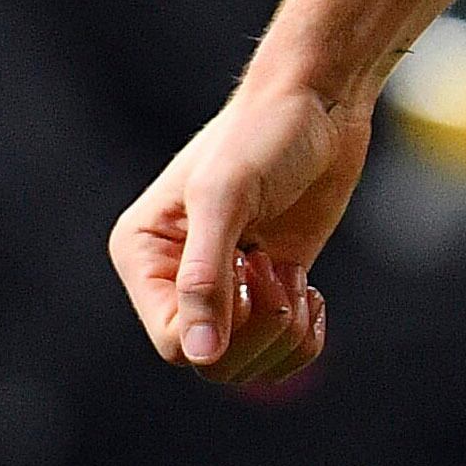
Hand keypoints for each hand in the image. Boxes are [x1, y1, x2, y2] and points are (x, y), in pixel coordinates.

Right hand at [108, 76, 373, 386]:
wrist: (321, 102)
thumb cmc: (263, 133)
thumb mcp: (225, 198)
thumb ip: (205, 277)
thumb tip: (199, 355)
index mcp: (144, 256)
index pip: (174, 341)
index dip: (224, 329)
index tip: (254, 267)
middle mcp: (177, 279)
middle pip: (212, 361)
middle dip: (258, 328)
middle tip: (275, 268)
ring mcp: (228, 286)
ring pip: (247, 363)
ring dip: (283, 330)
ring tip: (290, 274)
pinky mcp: (270, 286)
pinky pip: (281, 350)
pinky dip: (303, 334)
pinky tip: (311, 291)